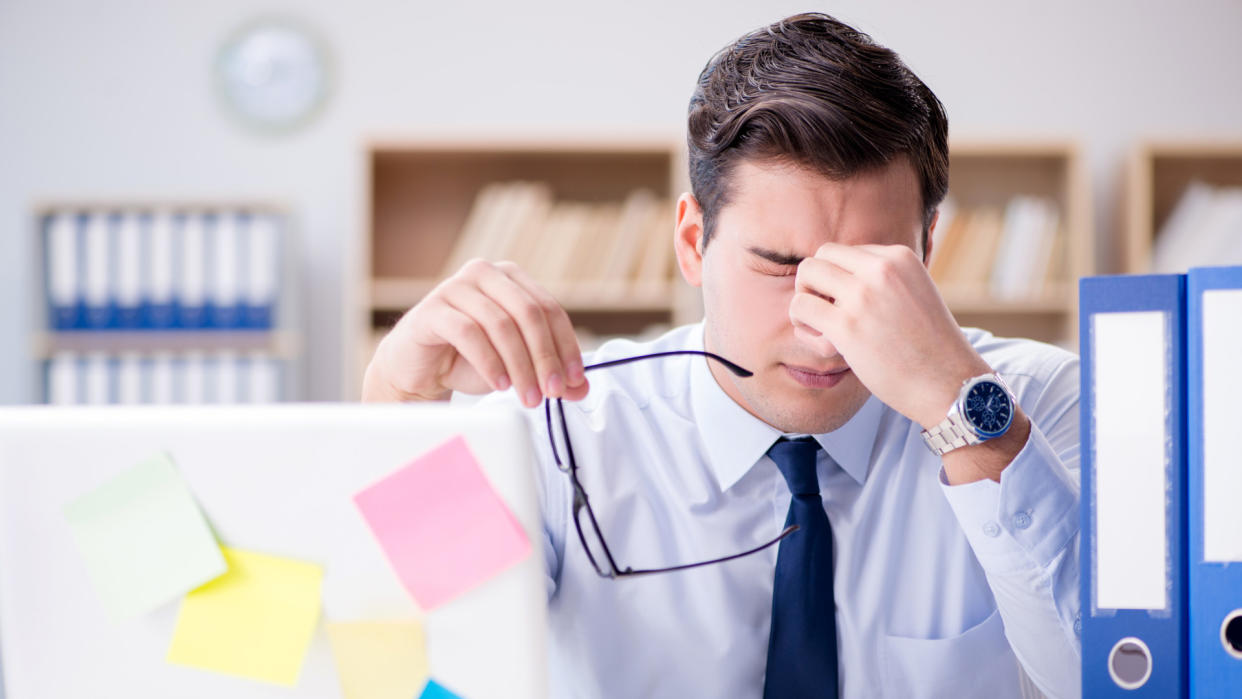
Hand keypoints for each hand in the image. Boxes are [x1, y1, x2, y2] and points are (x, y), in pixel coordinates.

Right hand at [362, 259, 588, 406]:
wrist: (416, 369)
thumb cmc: (467, 360)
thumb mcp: (516, 366)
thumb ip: (548, 373)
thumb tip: (581, 388)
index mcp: (511, 279)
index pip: (550, 309)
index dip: (566, 346)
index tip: (575, 380)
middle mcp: (485, 274)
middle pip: (529, 313)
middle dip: (545, 357)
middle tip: (552, 392)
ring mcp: (456, 287)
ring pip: (501, 324)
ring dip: (520, 365)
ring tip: (527, 396)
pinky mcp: (432, 309)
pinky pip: (469, 333)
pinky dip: (490, 362)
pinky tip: (500, 384)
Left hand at [788, 242, 990, 429]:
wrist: (949, 383)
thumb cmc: (929, 345)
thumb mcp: (915, 292)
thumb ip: (884, 279)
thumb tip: (843, 274)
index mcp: (899, 257)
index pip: (846, 252)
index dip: (839, 278)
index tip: (848, 304)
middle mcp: (881, 270)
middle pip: (822, 255)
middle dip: (816, 281)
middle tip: (826, 310)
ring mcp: (863, 296)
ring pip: (806, 274)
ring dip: (804, 298)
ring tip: (818, 323)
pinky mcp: (847, 326)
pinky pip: (801, 308)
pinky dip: (802, 324)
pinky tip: (820, 339)